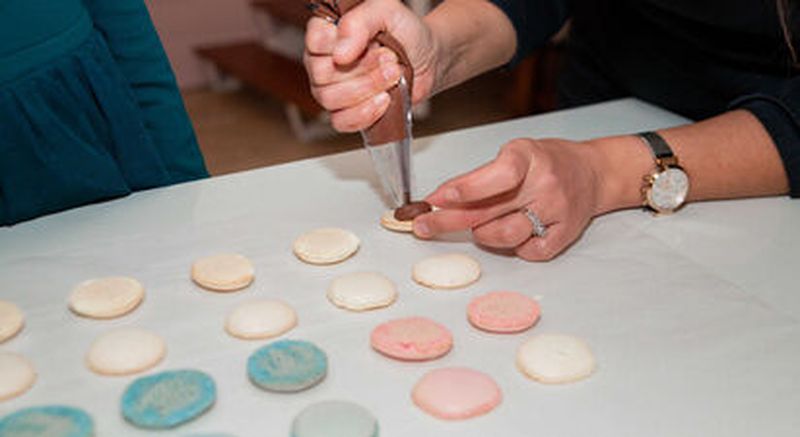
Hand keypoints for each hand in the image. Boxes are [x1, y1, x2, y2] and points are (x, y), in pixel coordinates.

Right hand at [303, 0, 438, 131]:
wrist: (427, 61)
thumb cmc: (406, 33)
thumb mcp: (387, 12)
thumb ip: (361, 22)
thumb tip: (340, 54)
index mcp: (327, 31)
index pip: (314, 41)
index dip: (337, 45)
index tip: (368, 42)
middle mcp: (323, 60)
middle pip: (321, 74)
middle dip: (362, 68)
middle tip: (389, 58)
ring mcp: (331, 89)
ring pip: (330, 99)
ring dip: (368, 88)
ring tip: (393, 75)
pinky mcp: (346, 112)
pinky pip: (340, 121)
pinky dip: (365, 113)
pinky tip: (384, 100)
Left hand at [414, 138, 603, 260]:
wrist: (594, 173)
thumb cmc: (546, 162)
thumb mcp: (515, 154)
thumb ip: (480, 177)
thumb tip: (438, 200)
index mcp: (529, 156)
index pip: (497, 174)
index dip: (466, 188)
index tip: (437, 199)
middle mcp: (545, 183)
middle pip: (489, 210)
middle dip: (448, 220)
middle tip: (423, 226)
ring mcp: (557, 211)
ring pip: (506, 235)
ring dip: (483, 234)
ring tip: (479, 227)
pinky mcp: (565, 234)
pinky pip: (529, 251)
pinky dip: (514, 248)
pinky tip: (513, 235)